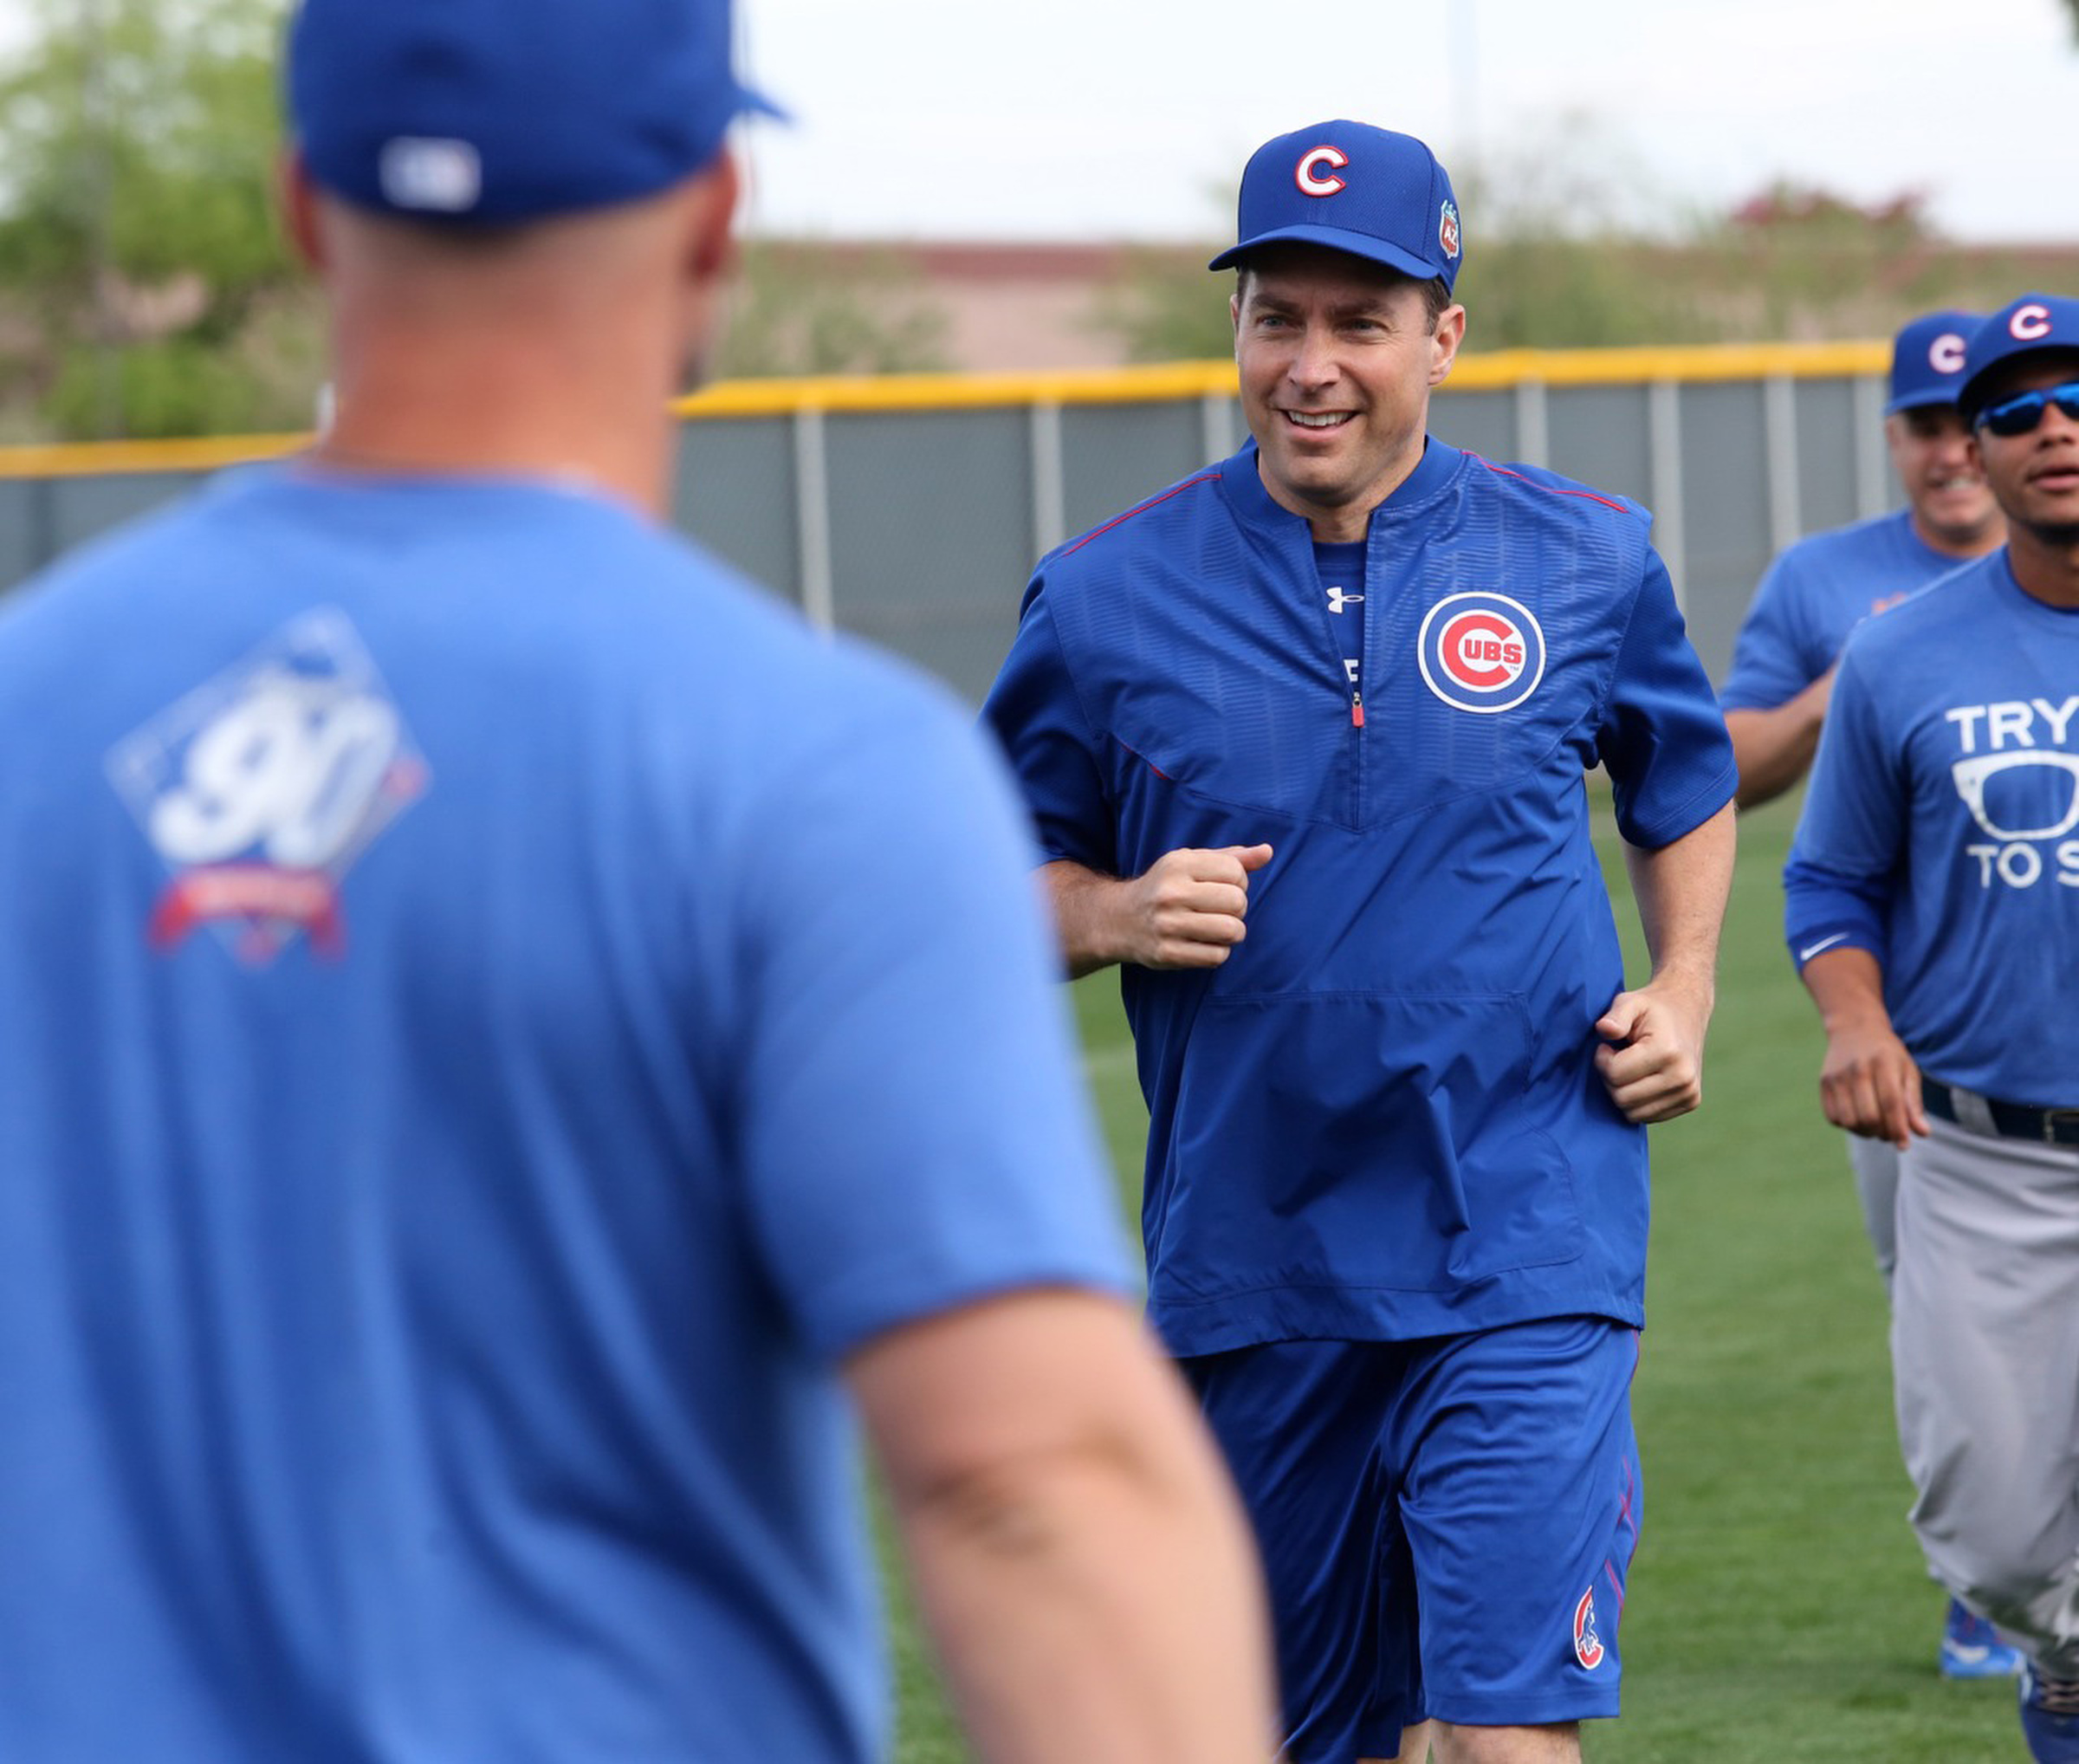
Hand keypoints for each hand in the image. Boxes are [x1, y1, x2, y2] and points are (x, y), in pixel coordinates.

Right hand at [1119, 845, 1272, 969]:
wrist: (1120, 920)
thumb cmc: (1166, 887)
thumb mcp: (1191, 863)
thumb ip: (1231, 857)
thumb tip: (1268, 852)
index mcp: (1178, 864)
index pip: (1235, 872)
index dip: (1239, 882)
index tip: (1224, 887)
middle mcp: (1170, 892)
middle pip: (1237, 901)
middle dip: (1238, 908)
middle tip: (1223, 910)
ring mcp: (1167, 925)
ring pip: (1231, 930)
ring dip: (1233, 932)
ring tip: (1219, 928)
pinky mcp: (1167, 954)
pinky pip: (1217, 956)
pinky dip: (1219, 952)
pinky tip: (1205, 944)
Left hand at [1594, 975, 1711, 1123]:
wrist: (1687, 1011)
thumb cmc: (1651, 1009)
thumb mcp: (1630, 1002)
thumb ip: (1616, 1015)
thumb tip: (1604, 1029)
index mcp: (1667, 1051)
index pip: (1615, 1075)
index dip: (1602, 1060)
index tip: (1609, 1046)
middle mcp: (1683, 1076)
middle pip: (1622, 1098)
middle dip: (1611, 1079)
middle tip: (1618, 1058)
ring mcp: (1689, 1092)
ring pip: (1633, 1113)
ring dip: (1623, 1092)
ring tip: (1631, 1067)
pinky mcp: (1690, 1102)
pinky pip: (1647, 1117)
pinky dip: (1637, 1102)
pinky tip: (1643, 1079)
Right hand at [1818, 1017, 1927, 1149]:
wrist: (1854, 1028)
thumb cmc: (1887, 1054)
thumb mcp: (1907, 1071)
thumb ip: (1914, 1102)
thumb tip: (1922, 1133)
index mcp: (1883, 1062)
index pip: (1891, 1104)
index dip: (1898, 1128)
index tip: (1904, 1143)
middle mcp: (1857, 1069)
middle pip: (1869, 1116)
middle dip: (1882, 1132)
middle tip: (1890, 1132)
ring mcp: (1837, 1076)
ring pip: (1849, 1121)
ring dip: (1865, 1132)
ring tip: (1875, 1126)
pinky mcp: (1824, 1083)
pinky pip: (1834, 1118)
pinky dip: (1848, 1125)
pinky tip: (1858, 1118)